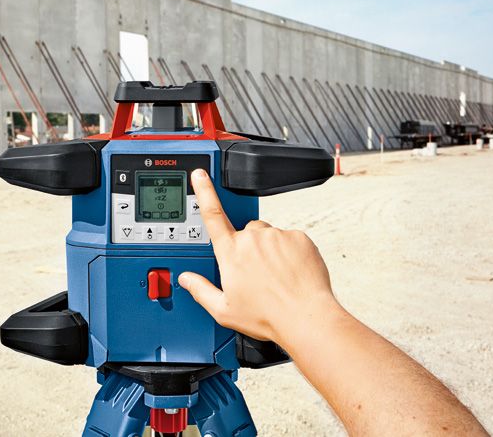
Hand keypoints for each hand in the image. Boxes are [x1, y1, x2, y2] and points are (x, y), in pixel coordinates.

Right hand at [178, 168, 338, 343]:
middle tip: (257, 274)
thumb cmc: (267, 316)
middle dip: (248, 248)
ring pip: (269, 236)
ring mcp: (277, 236)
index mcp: (231, 253)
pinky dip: (290, 252)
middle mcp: (252, 239)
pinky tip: (291, 273)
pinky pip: (290, 239)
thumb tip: (187, 280)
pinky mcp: (299, 237)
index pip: (212, 215)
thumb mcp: (224, 310)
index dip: (203, 191)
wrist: (305, 318)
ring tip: (277, 277)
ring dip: (270, 251)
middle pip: (246, 233)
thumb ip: (201, 290)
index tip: (200, 174)